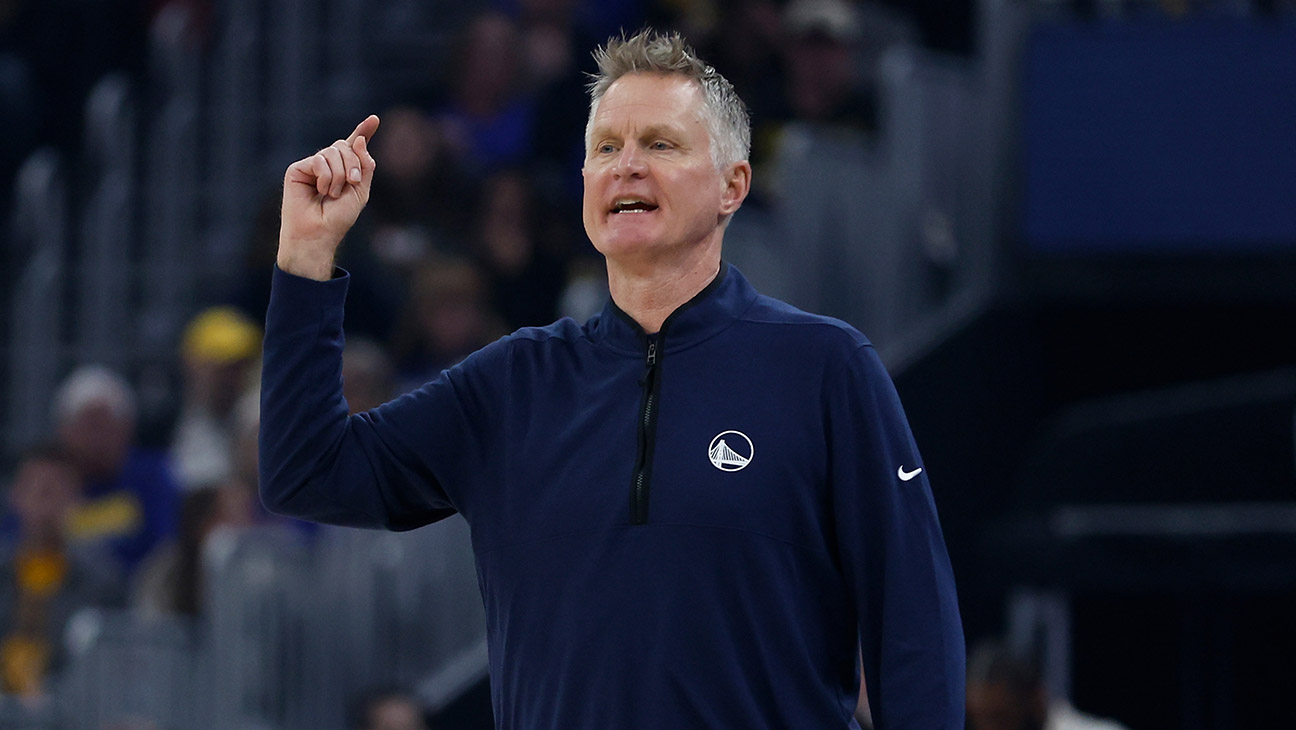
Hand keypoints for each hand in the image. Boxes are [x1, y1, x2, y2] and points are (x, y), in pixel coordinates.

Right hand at [277, 115, 379, 279]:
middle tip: (352, 183)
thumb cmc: (338, 218)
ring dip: (340, 174)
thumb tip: (358, 139)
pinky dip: (325, 176)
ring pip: (333, 150)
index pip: (355, 146)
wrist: (319, 233)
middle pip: (346, 145)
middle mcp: (328, 165)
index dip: (364, 131)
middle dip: (354, 164)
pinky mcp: (298, 168)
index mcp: (345, 170)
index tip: (375, 119)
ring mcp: (313, 165)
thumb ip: (364, 166)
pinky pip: (319, 159)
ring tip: (332, 193)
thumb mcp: (360, 191)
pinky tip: (320, 190)